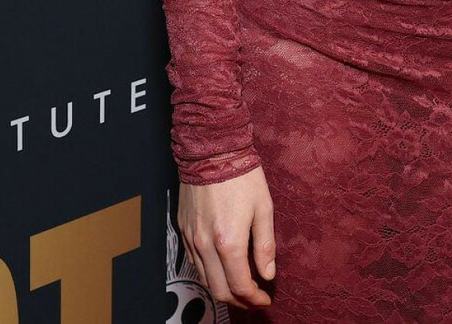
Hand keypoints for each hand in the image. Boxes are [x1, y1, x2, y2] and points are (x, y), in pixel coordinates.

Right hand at [177, 163, 276, 307]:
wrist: (211, 150)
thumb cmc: (241, 175)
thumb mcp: (263, 208)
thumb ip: (265, 245)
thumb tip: (268, 274)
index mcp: (228, 241)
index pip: (240, 285)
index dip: (254, 298)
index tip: (265, 298)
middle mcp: (206, 245)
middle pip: (219, 289)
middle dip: (238, 301)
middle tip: (254, 298)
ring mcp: (192, 238)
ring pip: (204, 278)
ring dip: (223, 289)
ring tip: (240, 287)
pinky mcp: (183, 230)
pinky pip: (194, 261)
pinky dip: (209, 273)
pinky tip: (222, 268)